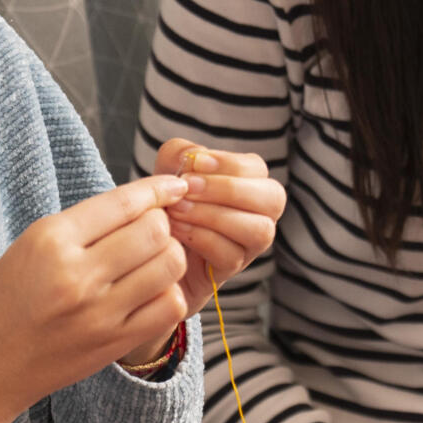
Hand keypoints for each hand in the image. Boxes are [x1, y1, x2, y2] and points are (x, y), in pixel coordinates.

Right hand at [0, 176, 189, 422]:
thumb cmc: (2, 301)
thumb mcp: (28, 247)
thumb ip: (83, 224)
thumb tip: (143, 201)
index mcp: (50, 240)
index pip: (123, 202)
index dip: (157, 189)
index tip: (173, 186)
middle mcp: (77, 274)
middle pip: (155, 230)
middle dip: (162, 223)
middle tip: (150, 231)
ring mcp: (99, 312)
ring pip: (169, 265)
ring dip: (169, 256)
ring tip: (151, 261)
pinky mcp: (114, 342)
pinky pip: (170, 306)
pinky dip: (168, 293)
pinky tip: (150, 292)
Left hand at [152, 139, 285, 320]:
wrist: (149, 248)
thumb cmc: (167, 203)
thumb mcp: (168, 171)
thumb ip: (181, 153)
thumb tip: (197, 157)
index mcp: (249, 183)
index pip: (257, 169)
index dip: (229, 164)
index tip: (194, 164)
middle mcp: (259, 213)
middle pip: (273, 198)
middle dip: (229, 190)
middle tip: (188, 188)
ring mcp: (249, 245)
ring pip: (258, 230)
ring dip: (214, 216)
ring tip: (177, 210)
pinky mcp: (232, 269)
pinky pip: (231, 255)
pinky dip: (201, 238)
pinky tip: (175, 230)